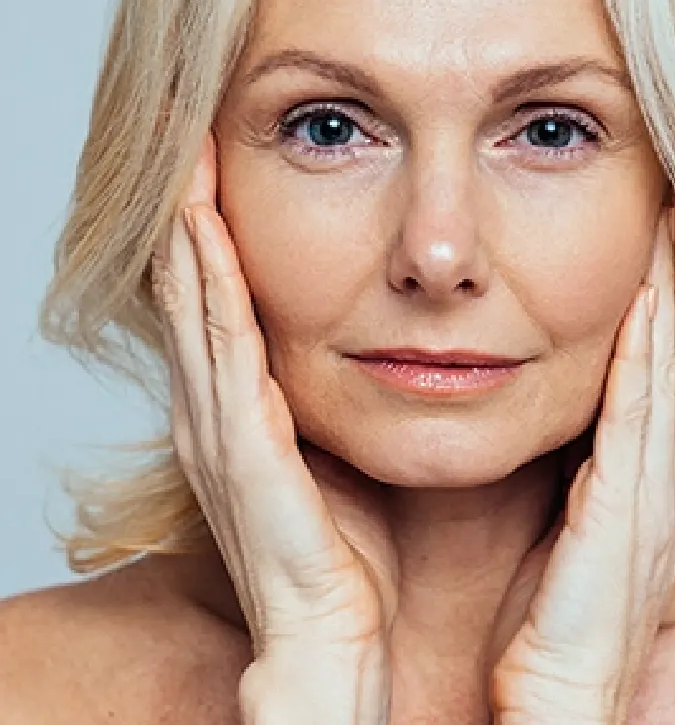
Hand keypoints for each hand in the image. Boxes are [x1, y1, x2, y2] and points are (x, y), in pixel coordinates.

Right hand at [150, 133, 396, 720]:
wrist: (333, 639)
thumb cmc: (349, 551)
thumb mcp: (342, 454)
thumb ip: (341, 398)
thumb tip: (390, 338)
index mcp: (245, 411)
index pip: (224, 300)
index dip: (215, 232)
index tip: (222, 163)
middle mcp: (217, 409)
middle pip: (196, 287)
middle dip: (192, 211)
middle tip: (190, 133)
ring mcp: (219, 425)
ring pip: (197, 302)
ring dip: (190, 228)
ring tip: (186, 156)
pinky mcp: (239, 446)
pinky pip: (221, 346)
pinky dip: (210, 281)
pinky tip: (203, 228)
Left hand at [485, 206, 674, 723]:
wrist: (554, 702)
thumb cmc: (548, 619)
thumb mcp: (561, 527)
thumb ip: (566, 471)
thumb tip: (542, 417)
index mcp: (642, 486)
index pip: (648, 377)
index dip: (648, 310)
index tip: (640, 246)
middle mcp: (662, 484)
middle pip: (664, 363)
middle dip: (664, 287)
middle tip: (662, 215)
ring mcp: (654, 499)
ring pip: (660, 377)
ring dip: (659, 305)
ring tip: (658, 237)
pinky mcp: (628, 517)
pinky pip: (636, 420)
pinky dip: (642, 359)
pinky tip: (640, 308)